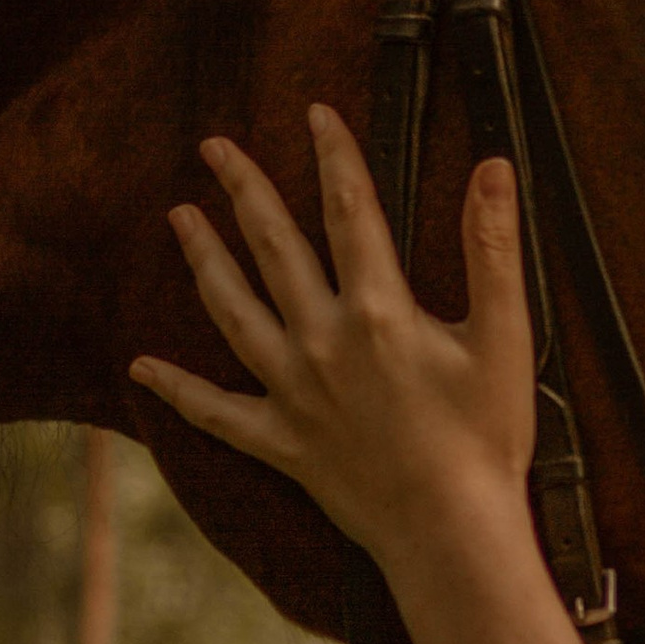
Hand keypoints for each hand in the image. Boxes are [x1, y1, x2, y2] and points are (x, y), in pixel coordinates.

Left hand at [130, 117, 536, 564]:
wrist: (450, 531)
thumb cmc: (486, 438)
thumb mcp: (504, 336)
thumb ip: (493, 247)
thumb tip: (493, 167)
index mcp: (377, 310)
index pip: (350, 210)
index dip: (333, 155)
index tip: (316, 112)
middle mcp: (322, 341)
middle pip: (273, 246)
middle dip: (243, 188)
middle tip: (213, 146)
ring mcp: (293, 391)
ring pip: (233, 311)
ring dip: (202, 259)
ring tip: (178, 217)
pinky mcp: (281, 441)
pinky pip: (216, 411)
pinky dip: (177, 390)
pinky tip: (140, 368)